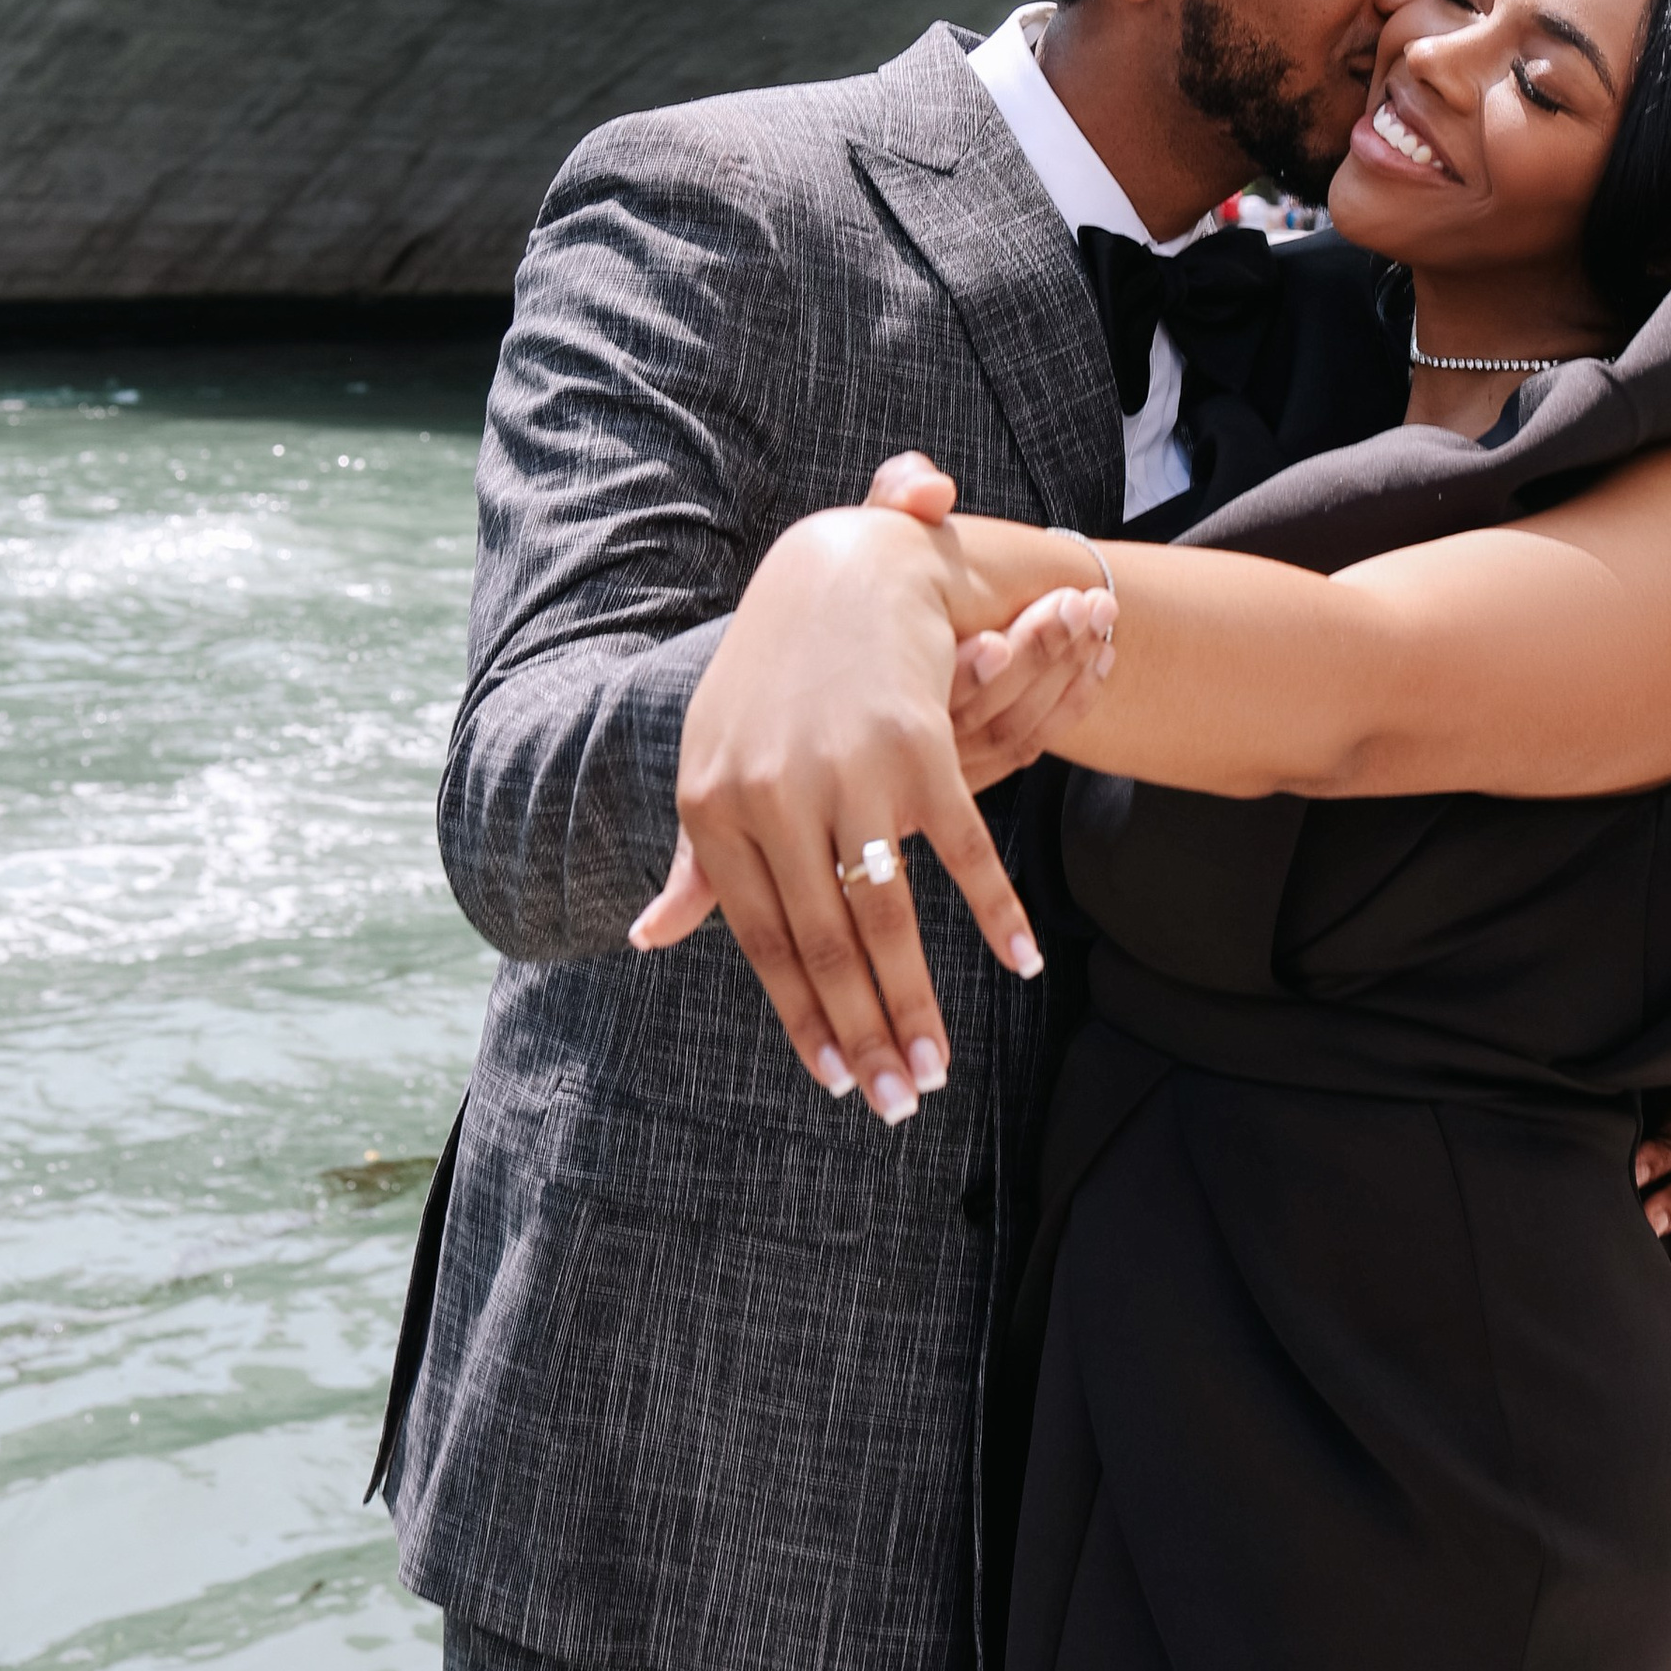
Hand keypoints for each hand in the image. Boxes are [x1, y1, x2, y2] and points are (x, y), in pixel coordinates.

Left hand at [626, 465, 1078, 1126]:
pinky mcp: (916, 743)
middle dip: (865, 1035)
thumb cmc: (769, 681)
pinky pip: (963, 850)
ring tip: (941, 1067)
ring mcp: (844, 770)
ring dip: (918, 1001)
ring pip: (886, 915)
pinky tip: (1023, 964)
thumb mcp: (715, 760)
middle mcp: (769, 795)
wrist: (836, 565)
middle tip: (900, 1104)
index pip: (763, 941)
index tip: (838, 1082)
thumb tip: (648, 937)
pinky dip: (998, 912)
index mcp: (712, 810)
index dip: (803, 1018)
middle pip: (823, 944)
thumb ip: (694, 858)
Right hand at [859, 454, 1116, 783]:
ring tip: (1098, 620)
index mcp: (866, 684)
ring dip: (1066, 676)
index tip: (1059, 607)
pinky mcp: (951, 782)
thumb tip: (933, 487)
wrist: (823, 670)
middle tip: (1089, 604)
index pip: (950, 685)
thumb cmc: (840, 593)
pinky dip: (1066, 708)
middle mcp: (890, 741)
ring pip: (1009, 736)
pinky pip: (1020, 752)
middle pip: (987, 715)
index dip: (1015, 650)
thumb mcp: (860, 538)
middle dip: (1048, 652)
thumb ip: (896, 499)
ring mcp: (921, 773)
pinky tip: (1095, 666)